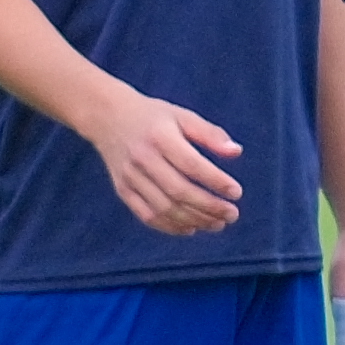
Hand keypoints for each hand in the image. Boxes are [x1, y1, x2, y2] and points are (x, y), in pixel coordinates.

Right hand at [86, 90, 247, 236]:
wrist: (108, 117)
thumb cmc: (154, 117)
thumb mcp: (183, 116)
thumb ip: (210, 134)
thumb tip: (236, 152)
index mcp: (161, 136)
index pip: (191, 164)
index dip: (216, 181)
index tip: (236, 192)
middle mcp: (143, 158)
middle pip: (179, 191)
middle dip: (209, 207)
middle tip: (232, 214)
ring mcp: (130, 177)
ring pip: (164, 208)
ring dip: (194, 220)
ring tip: (217, 224)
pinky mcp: (123, 190)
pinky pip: (147, 215)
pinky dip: (171, 226)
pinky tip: (192, 228)